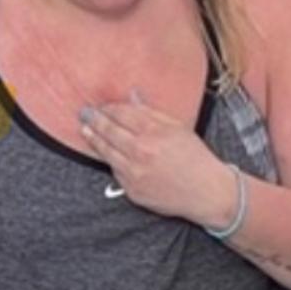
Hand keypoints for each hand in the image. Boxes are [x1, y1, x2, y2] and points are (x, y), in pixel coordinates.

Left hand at [79, 90, 236, 224]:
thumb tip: (132, 97)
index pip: (122, 114)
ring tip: (85, 130)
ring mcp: (134, 173)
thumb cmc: (196, 158)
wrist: (206, 192)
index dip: (109, 108)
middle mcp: (141, 152)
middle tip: (84, 114)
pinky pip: (115, 171)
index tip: (102, 106)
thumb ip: (151, 113)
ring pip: (106, 152)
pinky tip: (105, 152)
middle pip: (109, 131)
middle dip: (94, 120)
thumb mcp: (178, 128)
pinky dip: (110, 160)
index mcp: (154, 132)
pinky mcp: (132, 190)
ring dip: (93, 139)